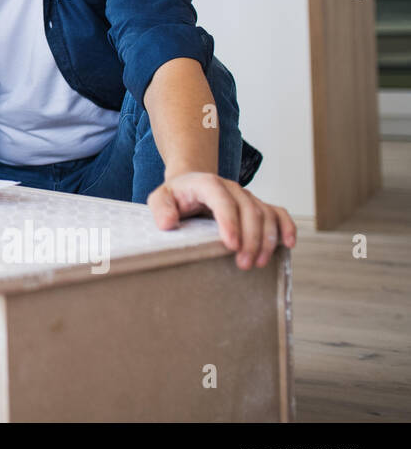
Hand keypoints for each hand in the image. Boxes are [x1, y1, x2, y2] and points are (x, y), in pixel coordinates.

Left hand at [147, 172, 296, 269]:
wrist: (191, 185)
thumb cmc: (176, 196)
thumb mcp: (160, 198)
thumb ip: (160, 208)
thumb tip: (169, 223)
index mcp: (207, 183)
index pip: (222, 200)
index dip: (229, 222)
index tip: (230, 245)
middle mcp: (231, 188)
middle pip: (249, 210)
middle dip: (250, 238)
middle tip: (243, 264)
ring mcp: (247, 196)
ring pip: (265, 214)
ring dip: (266, 240)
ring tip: (258, 263)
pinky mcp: (258, 205)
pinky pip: (278, 213)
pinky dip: (287, 227)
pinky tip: (288, 244)